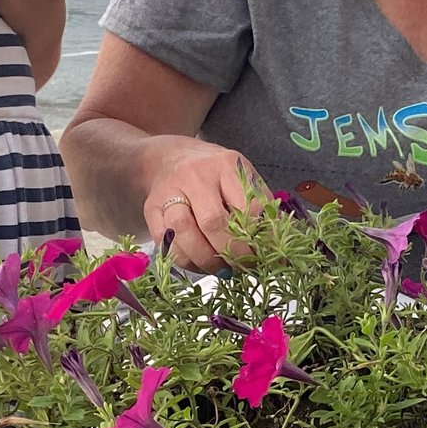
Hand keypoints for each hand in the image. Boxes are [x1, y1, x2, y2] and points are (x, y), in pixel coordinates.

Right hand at [138, 136, 265, 271]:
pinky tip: (199, 264)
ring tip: (221, 269)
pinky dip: (185, 260)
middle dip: (231, 252)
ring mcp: (170, 191)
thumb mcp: (240, 180)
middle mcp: (196, 175)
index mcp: (227, 165)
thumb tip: (275, 249)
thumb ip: (258, 208)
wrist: (170, 158)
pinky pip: (166, 241)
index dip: (257, 238)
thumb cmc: (214, 175)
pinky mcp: (151, 208)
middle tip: (243, 267)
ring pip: (183, 230)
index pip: (247, 207)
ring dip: (204, 259)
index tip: (263, 256)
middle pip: (213, 221)